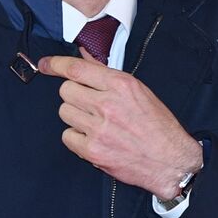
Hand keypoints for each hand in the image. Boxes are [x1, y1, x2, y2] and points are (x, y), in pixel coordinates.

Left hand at [38, 50, 201, 198]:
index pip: (77, 69)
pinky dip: (76, 137)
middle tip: (89, 104)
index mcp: (121, 85)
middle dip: (74, 95)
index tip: (46, 64)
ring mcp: (98, 128)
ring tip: (95, 122)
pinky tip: (93, 138)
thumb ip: (106, 75)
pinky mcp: (92, 150)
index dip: (56, 64)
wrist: (171, 160)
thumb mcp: (138, 91)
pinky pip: (67, 136)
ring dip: (75, 116)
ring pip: (64, 112)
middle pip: (66, 91)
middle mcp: (108, 105)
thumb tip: (83, 56)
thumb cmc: (158, 126)